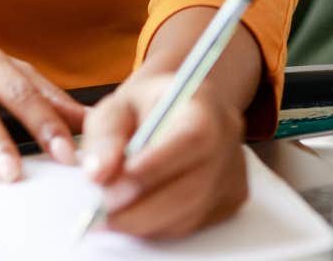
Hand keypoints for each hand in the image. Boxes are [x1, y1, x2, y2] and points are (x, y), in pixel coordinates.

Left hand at [79, 73, 248, 238]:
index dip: (153, 167)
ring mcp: (233, 173)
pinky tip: (137, 213)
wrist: (180, 108)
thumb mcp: (118, 106)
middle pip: (192, 188)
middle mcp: (227, 141)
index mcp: (205, 106)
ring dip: (144, 222)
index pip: (190, 140)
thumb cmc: (148, 105)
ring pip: (190, 214)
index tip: (110, 186)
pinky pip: (192, 224)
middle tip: (99, 214)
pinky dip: (159, 226)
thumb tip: (98, 174)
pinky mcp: (231, 199)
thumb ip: (105, 136)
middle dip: (140, 209)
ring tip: (110, 216)